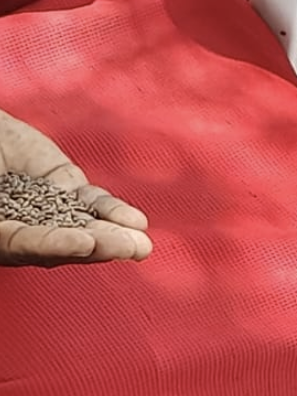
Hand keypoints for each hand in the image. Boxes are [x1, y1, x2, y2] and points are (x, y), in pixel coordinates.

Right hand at [0, 112, 151, 267]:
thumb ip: (4, 215)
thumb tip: (18, 226)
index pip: (23, 245)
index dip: (52, 246)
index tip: (83, 243)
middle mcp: (19, 227)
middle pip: (60, 243)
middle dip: (99, 247)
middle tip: (134, 250)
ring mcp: (43, 207)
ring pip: (82, 224)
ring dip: (115, 233)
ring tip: (143, 244)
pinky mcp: (61, 185)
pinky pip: (89, 201)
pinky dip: (112, 210)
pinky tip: (136, 221)